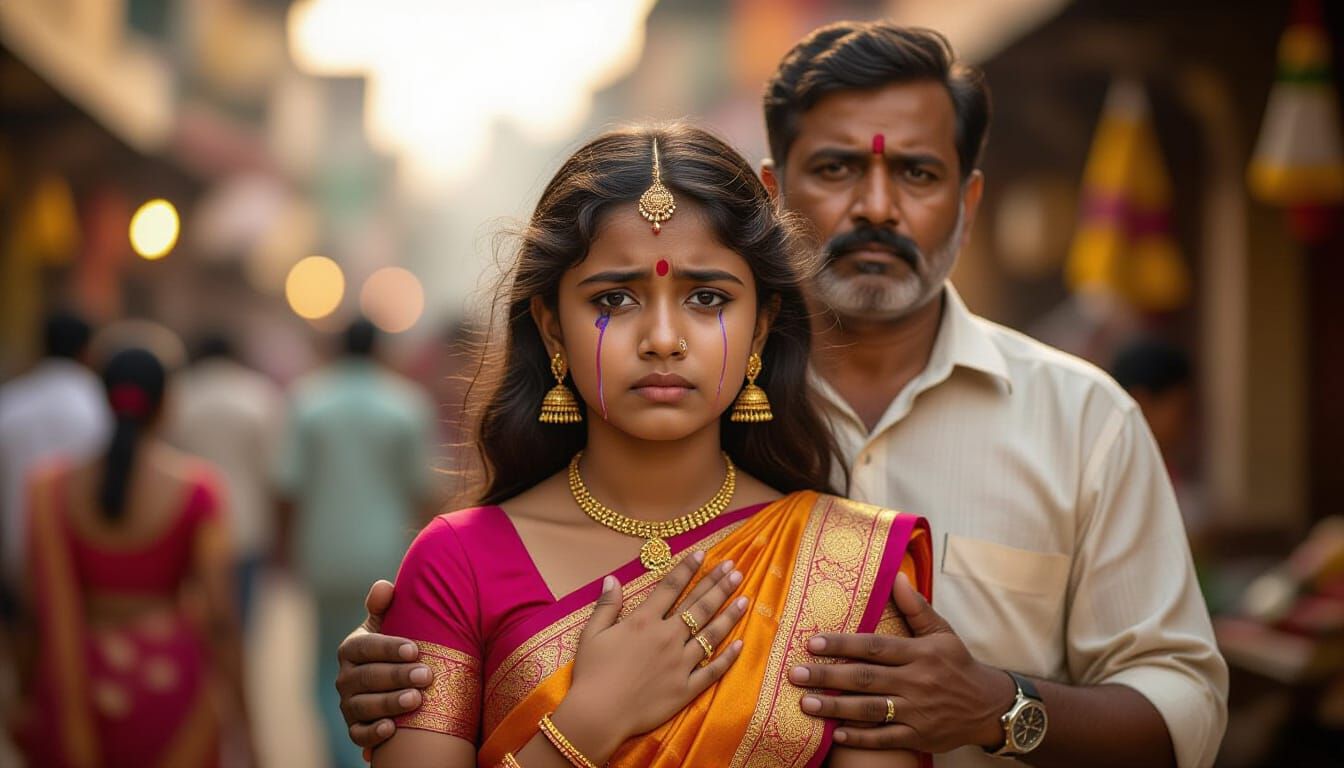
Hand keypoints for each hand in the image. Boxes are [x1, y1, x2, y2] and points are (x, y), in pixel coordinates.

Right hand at [335, 580, 434, 753]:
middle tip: (426, 675)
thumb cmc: (396, 646)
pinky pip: (358, 734)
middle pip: (368, 677)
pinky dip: (372, 733)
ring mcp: (348, 704)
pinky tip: (391, 729)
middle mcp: (345, 677)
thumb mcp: (389, 624)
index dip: (388, 648)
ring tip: (416, 700)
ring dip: (389, 703)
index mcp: (352, 648)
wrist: (394, 681)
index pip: (365, 647)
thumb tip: (384, 587)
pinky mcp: (355, 728)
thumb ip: (385, 605)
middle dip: (397, 676)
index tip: (414, 649)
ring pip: (364, 706)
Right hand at [563, 552, 747, 744]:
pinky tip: (741, 643)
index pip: (671, 587)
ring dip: (730, 613)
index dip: (688, 568)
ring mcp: (680, 663)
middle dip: (718, 585)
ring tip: (745, 597)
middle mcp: (667, 637)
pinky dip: (728, 657)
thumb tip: (613, 578)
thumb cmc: (591, 674)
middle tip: (734, 569)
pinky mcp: (686, 688)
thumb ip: (606, 605)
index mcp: (644, 621)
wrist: (598, 715)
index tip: (703, 553)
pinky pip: (713, 669)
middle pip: (699, 605)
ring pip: (712, 633)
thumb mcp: (592, 634)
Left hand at [788, 573, 1014, 752]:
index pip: (875, 647)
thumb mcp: (942, 632)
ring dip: (836, 707)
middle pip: (865, 678)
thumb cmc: (958, 664)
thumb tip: (896, 576)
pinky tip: (836, 732)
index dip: (843, 645)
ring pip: (871, 709)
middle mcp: (917, 682)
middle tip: (795, 674)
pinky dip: (861, 737)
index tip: (812, 643)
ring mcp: (918, 711)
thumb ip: (916, 607)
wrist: (988, 706)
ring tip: (806, 703)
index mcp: (920, 653)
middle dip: (828, 676)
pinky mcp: (919, 736)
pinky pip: (885, 738)